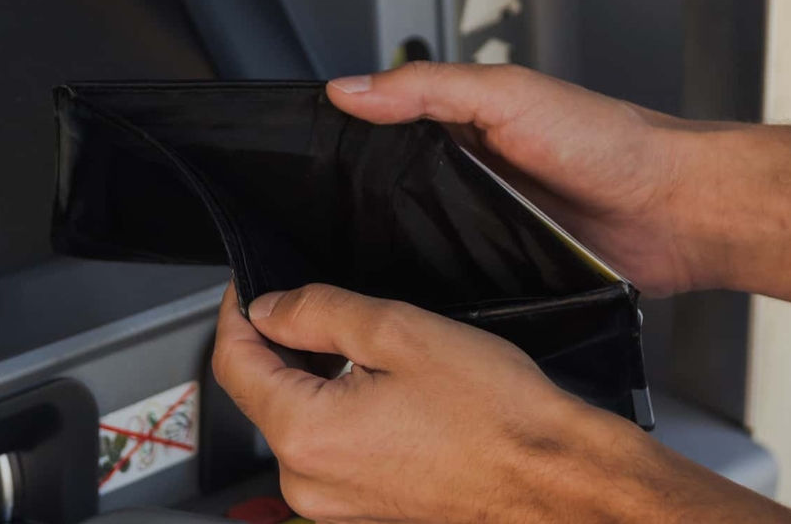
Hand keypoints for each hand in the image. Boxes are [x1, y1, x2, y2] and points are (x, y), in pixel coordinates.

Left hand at [212, 282, 790, 523]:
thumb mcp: (400, 332)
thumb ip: (320, 313)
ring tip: (369, 353)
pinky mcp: (365, 515)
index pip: (235, 365)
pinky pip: (331, 455)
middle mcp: (308, 484)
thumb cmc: (495, 414)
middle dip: (280, 348)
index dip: (238, 315)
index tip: (249, 289)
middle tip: (316, 308)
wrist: (555, 480)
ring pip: (299, 426)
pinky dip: (340, 416)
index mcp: (306, 435)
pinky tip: (386, 395)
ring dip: (314, 383)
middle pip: (264, 397)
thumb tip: (271, 309)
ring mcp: (335, 508)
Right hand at [328, 62, 715, 295]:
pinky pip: (455, 280)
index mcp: (464, 123)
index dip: (344, 138)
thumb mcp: (509, 96)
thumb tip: (350, 88)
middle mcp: (470, 173)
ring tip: (354, 267)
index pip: (385, 126)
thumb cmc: (609, 142)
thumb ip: (429, 88)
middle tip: (315, 228)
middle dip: (359, 208)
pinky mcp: (506, 270)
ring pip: (419, 240)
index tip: (300, 160)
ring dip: (396, 252)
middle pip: (394, 190)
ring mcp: (487, 225)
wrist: (675, 211)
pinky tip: (413, 296)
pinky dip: (436, 286)